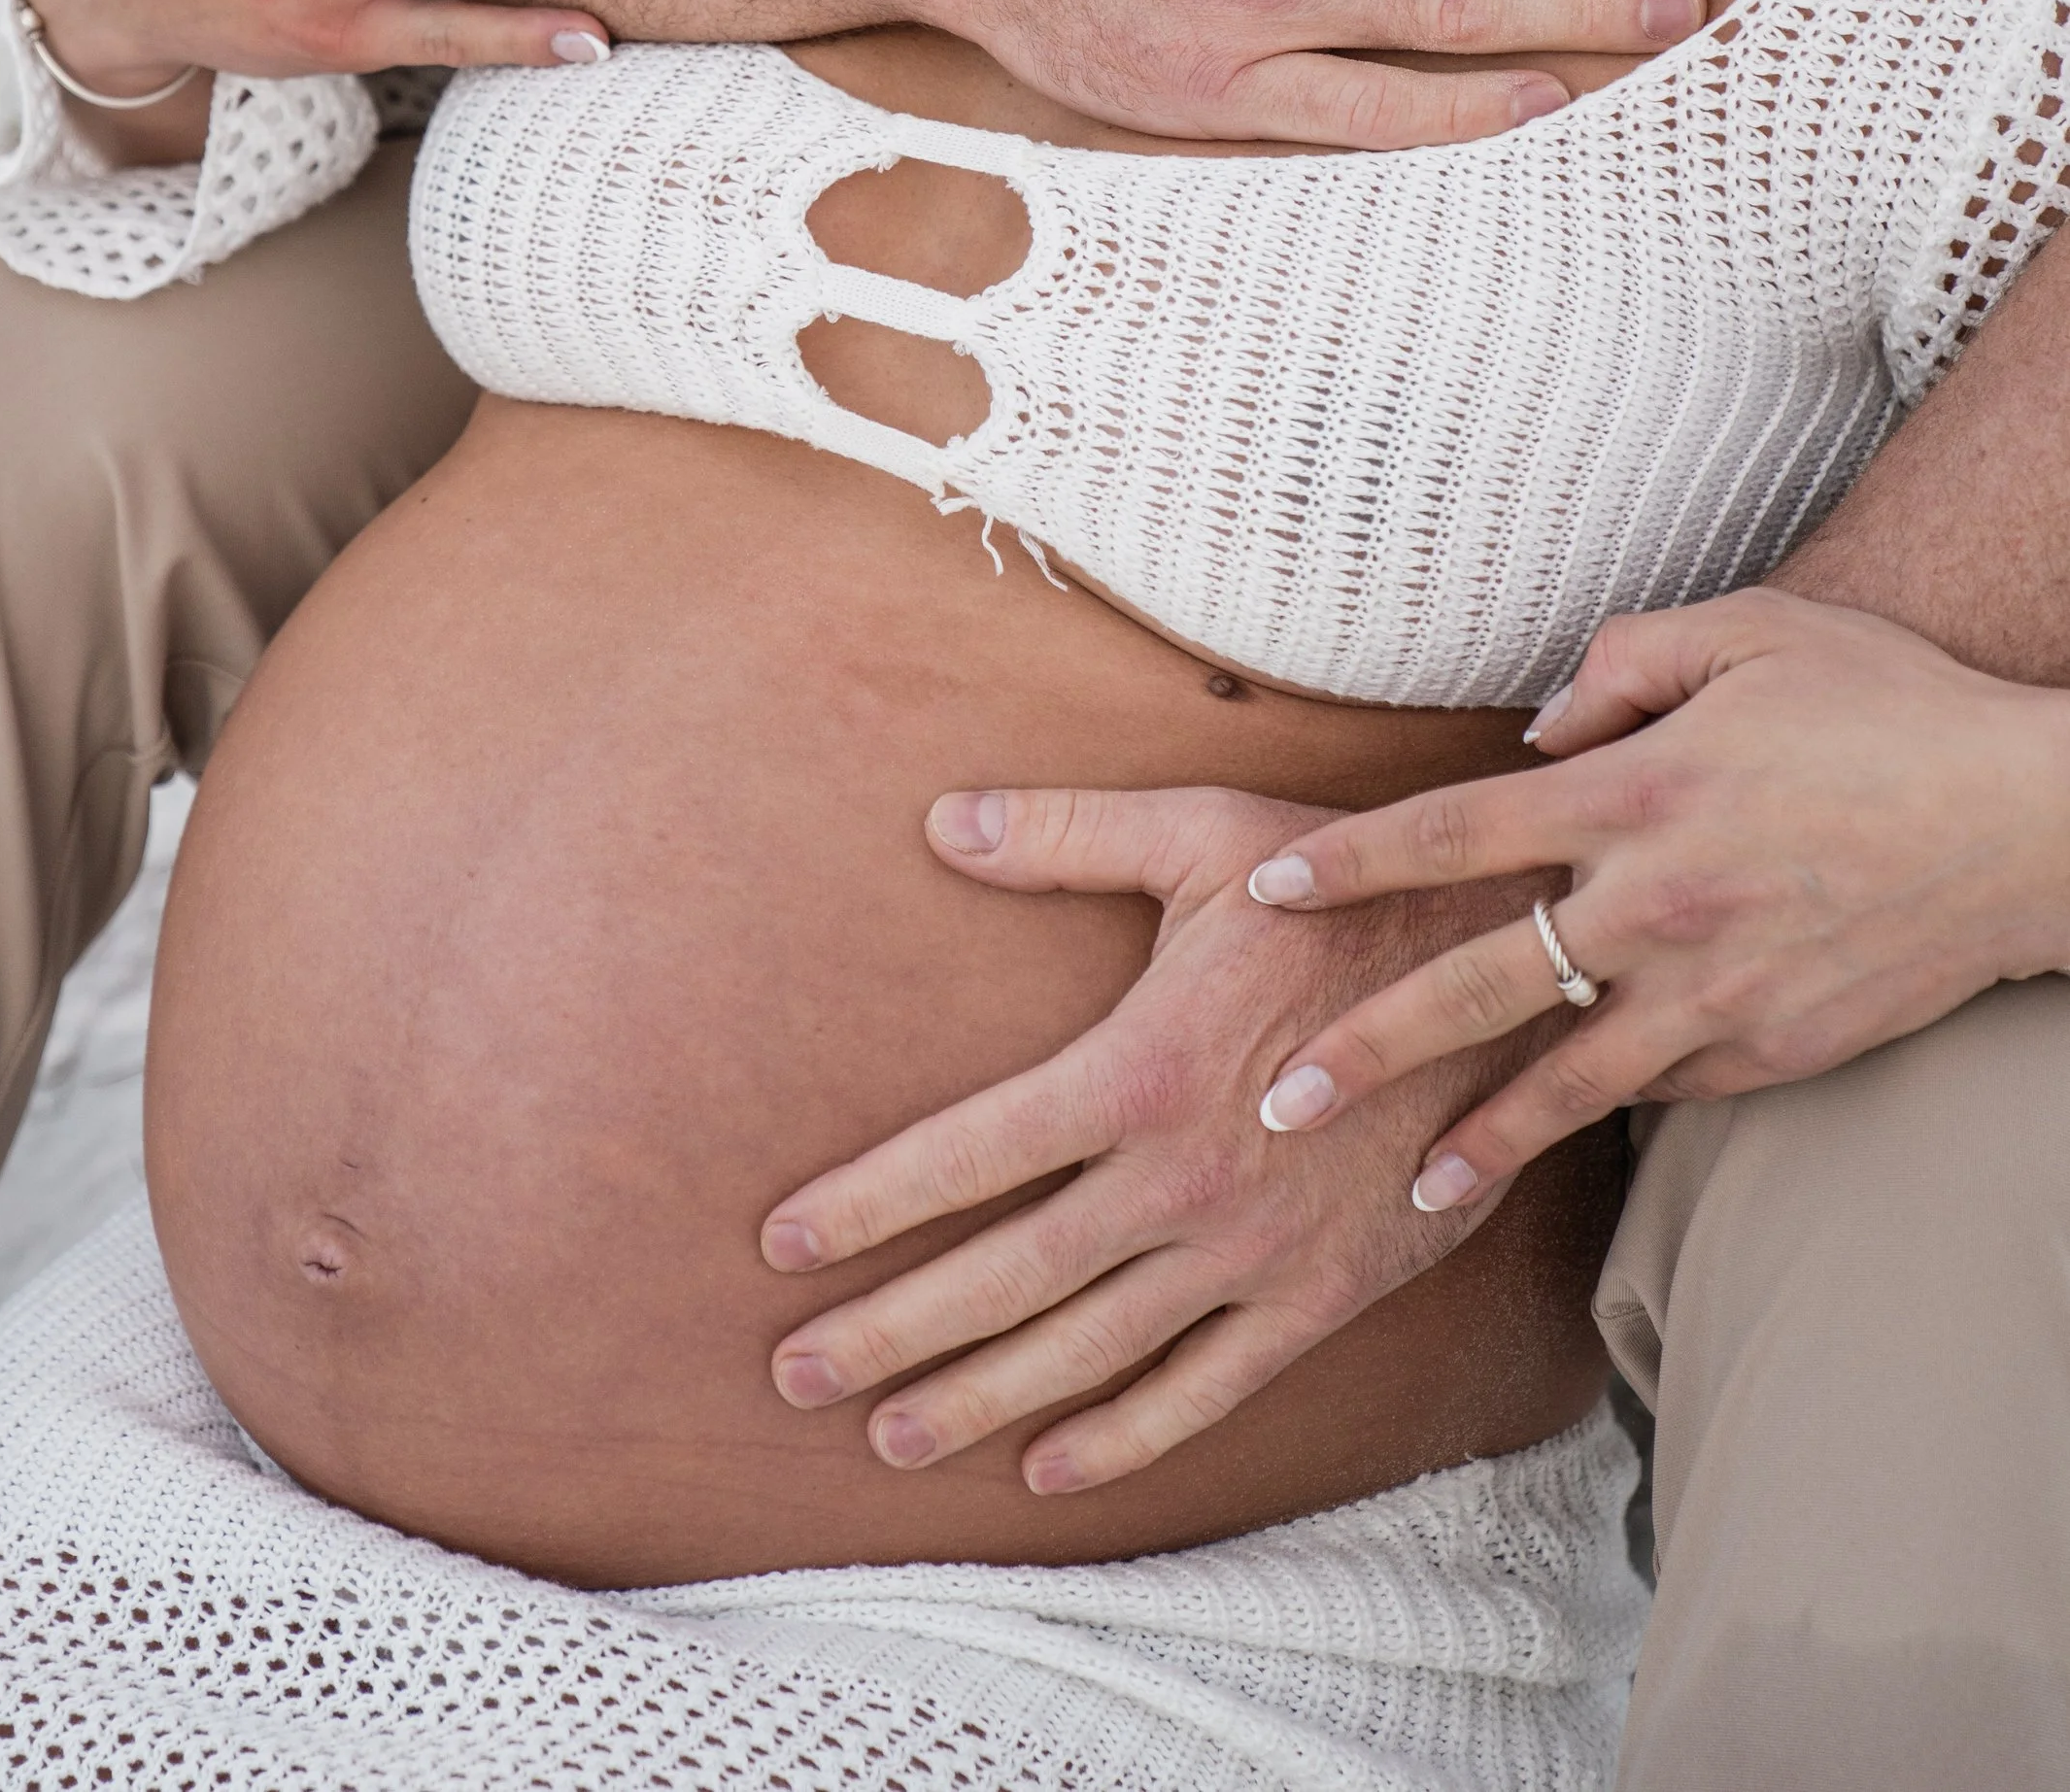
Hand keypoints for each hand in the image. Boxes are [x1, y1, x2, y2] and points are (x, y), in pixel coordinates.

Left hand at [756, 783, 1537, 1494]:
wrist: (1512, 974)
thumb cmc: (1343, 890)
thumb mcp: (1206, 835)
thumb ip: (1067, 835)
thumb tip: (943, 822)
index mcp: (1139, 1068)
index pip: (967, 1151)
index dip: (868, 1201)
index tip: (778, 1243)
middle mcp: (1181, 1179)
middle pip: (1005, 1276)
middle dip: (889, 1332)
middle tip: (791, 1378)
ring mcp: (1249, 1253)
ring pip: (1087, 1350)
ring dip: (979, 1399)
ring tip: (887, 1439)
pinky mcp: (1316, 1296)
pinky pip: (1203, 1387)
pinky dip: (1123, 1436)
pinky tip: (1049, 1466)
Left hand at [1245, 591, 2069, 1210]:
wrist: (2026, 822)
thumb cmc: (1883, 706)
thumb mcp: (1748, 632)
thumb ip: (1621, 666)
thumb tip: (1532, 733)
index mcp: (1632, 792)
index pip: (1450, 832)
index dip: (1348, 863)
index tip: (1266, 891)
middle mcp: (1655, 905)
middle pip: (1476, 987)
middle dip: (1366, 1050)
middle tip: (1275, 1104)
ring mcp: (1714, 991)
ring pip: (1564, 1081)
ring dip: (1475, 1141)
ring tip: (1402, 1193)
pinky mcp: (1772, 1050)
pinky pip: (1662, 1089)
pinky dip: (1602, 1113)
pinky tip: (1547, 1145)